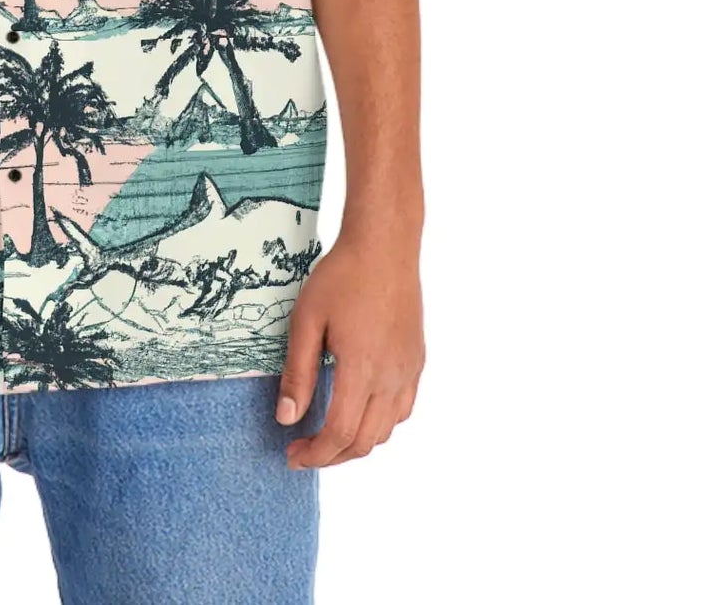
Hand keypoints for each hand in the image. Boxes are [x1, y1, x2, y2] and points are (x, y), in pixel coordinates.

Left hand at [276, 231, 423, 467]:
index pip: (339, 434)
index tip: (292, 456)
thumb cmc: (342, 276)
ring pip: (386, 430)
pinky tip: (358, 410)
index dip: (315, 454)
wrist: (384, 247)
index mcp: (362, 369)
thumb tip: (287, 417)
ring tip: (327, 434)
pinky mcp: (416, 361)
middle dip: (331, 455)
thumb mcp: (306, 320)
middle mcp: (391, 377)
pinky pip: (401, 409)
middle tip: (302, 450)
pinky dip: (379, 423)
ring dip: (356, 442)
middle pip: (364, 441)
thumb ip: (297, 372)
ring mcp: (408, 371)